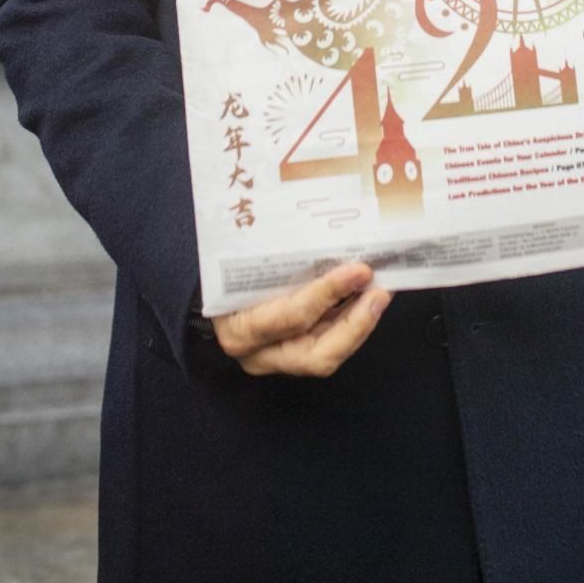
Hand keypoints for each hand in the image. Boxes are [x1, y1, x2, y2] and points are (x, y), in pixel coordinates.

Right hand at [211, 262, 391, 377]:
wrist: (203, 299)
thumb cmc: (222, 272)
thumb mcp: (240, 260)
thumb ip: (276, 253)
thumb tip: (323, 223)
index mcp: (240, 328)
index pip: (290, 317)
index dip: (328, 294)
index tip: (359, 269)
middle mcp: (259, 353)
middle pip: (317, 355)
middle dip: (356, 325)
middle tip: (380, 292)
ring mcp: (278, 359)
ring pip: (327, 354)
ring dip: (360, 324)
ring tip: (380, 292)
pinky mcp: (293, 354)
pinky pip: (328, 343)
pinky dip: (351, 322)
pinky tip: (367, 297)